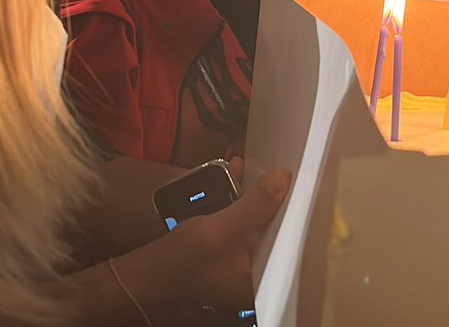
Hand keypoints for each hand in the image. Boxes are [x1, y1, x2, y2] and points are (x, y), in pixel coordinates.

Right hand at [162, 168, 291, 309]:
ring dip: (254, 195)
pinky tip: (235, 180)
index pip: (293, 240)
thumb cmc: (180, 263)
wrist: (150, 273)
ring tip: (248, 170)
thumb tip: (282, 180)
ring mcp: (246, 262)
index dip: (297, 210)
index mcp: (262, 279)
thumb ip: (255, 206)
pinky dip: (241, 201)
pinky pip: (246, 221)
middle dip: (272, 197)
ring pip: (261, 221)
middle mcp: (258, 273)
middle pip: (279, 227)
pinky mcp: (235, 251)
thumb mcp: (220, 230)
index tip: (298, 184)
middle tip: (272, 171)